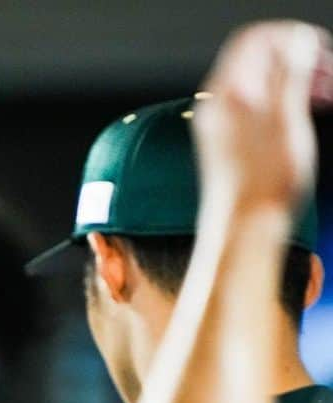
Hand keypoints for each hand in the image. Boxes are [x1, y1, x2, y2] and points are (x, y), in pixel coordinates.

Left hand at [195, 21, 332, 216]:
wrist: (242, 230)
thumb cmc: (265, 181)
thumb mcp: (288, 118)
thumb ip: (290, 74)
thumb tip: (296, 41)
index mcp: (226, 93)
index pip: (255, 39)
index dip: (290, 37)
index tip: (319, 51)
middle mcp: (217, 107)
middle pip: (259, 61)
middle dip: (298, 59)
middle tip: (328, 75)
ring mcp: (220, 127)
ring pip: (262, 86)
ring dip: (296, 82)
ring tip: (325, 95)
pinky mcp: (228, 146)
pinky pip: (257, 109)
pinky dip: (283, 104)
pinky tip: (304, 117)